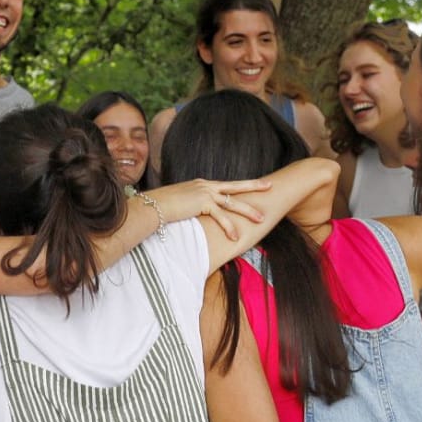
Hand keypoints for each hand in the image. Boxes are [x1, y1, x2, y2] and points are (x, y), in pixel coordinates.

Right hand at [147, 178, 269, 239]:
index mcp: (201, 184)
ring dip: (248, 211)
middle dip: (254, 186)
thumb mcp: (180, 204)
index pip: (225, 185)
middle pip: (235, 186)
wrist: (152, 206)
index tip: (253, 185)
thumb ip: (191, 206)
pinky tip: (236, 237)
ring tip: (261, 219)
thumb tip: (195, 215)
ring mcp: (204, 193)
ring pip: (233, 202)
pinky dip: (229, 227)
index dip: (240, 186)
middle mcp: (205, 185)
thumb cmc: (161, 207)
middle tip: (270, 185)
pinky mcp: (202, 203)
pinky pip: (221, 216)